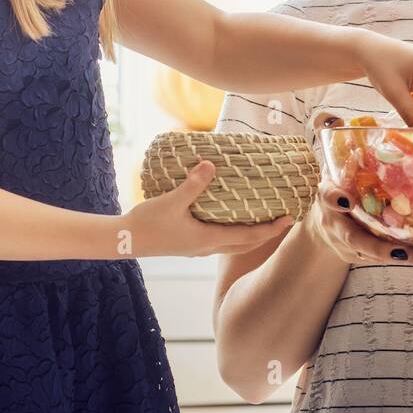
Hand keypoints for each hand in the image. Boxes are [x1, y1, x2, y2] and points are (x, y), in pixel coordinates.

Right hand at [125, 161, 295, 256]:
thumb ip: (192, 184)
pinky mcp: (188, 245)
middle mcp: (206, 247)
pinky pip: (220, 240)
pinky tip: (230, 220)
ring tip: (263, 219)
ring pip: (232, 244)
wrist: (124, 240)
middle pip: (245, 245)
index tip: (288, 218)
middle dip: (267, 234)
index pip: (248, 237)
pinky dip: (233, 233)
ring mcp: (197, 248)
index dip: (270, 229)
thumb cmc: (147, 222)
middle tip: (283, 221)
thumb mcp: (171, 201)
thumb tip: (211, 164)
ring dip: (251, 235)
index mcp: (207, 239)